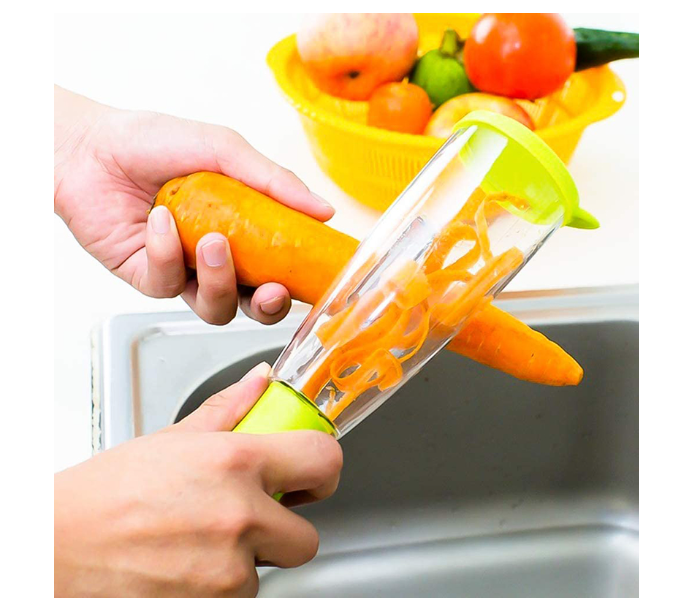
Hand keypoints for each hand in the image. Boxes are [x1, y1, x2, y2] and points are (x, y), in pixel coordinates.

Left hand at [54, 86, 333, 324]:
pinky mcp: (148, 278)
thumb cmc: (155, 141)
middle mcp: (216, 258)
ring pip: (215, 307)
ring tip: (212, 241)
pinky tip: (160, 220)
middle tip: (269, 288)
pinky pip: (167, 285)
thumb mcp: (225, 150)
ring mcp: (183, 271)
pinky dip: (166, 254)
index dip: (297, 284)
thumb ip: (274, 181)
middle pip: (252, 305)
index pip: (280, 269)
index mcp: (244, 231)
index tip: (312, 280)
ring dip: (219, 280)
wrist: (90, 145)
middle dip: (265, 305)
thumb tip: (324, 209)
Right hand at [54, 363, 342, 596]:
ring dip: (245, 561)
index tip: (311, 475)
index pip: (324, 460)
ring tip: (199, 541)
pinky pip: (239, 597)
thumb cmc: (105, 496)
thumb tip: (261, 381)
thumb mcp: (172, 439)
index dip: (323, 469)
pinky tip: (186, 565)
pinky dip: (221, 587)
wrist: (58, 551)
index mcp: (235, 462)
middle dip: (283, 530)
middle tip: (247, 518)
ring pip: (268, 572)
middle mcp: (240, 517)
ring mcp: (228, 571)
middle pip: (307, 537)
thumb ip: (229, 409)